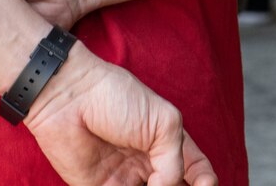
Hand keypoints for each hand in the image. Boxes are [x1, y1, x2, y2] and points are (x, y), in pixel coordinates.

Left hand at [26, 45, 217, 185]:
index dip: (206, 182)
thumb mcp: (163, 123)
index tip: (206, 185)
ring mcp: (125, 180)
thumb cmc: (117, 97)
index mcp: (168, 143)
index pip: (197, 172)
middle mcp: (149, 165)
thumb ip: (175, 164)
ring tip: (152, 184)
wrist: (69, 98)